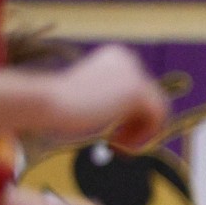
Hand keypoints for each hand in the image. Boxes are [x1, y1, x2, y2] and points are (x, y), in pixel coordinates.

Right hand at [46, 45, 169, 149]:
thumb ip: (116, 101)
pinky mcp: (138, 89)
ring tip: (120, 147)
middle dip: (139, 125)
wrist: (47, 102)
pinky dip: (144, 135)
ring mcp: (134, 72)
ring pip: (157, 109)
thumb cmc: (59, 106)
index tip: (117, 134)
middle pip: (152, 99)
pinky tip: (121, 144)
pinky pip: (158, 117)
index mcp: (116, 56)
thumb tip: (142, 115)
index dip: (134, 116)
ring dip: (141, 132)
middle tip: (120, 145)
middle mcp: (128, 58)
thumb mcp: (93, 99)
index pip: (141, 89)